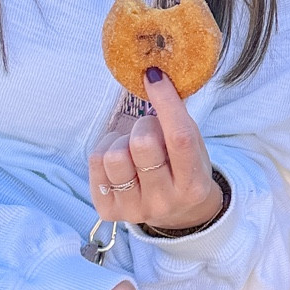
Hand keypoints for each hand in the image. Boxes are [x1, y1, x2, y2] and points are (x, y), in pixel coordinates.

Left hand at [88, 68, 222, 233]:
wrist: (177, 213)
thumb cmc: (184, 169)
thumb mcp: (194, 147)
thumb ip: (177, 120)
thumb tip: (153, 77)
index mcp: (192, 185)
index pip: (179, 137)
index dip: (166, 102)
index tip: (153, 76)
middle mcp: (164, 201)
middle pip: (142, 144)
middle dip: (143, 124)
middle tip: (148, 129)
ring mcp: (134, 209)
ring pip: (114, 155)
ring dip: (121, 140)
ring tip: (131, 147)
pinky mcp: (108, 211)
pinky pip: (95, 162)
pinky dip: (106, 149)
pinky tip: (119, 158)